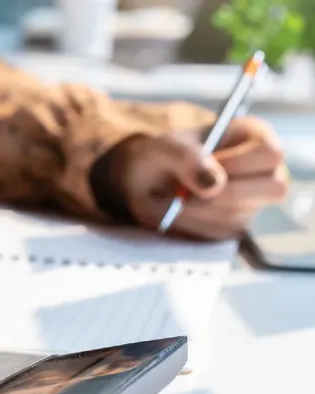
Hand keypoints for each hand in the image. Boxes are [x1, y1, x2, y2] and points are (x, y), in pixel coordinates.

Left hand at [110, 116, 287, 239]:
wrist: (142, 183)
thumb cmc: (159, 157)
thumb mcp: (162, 148)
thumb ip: (186, 157)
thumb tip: (214, 184)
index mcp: (253, 138)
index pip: (269, 152)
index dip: (237, 163)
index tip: (204, 167)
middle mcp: (262, 171)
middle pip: (273, 188)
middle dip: (222, 195)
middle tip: (186, 192)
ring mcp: (252, 202)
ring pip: (240, 215)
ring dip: (197, 211)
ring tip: (173, 199)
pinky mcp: (234, 227)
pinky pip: (221, 233)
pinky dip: (192, 225)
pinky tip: (177, 212)